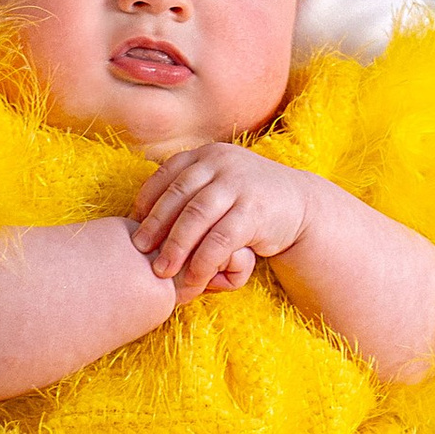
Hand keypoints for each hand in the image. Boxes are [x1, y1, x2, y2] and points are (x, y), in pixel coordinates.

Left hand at [131, 143, 309, 296]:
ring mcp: (238, 185)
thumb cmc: (248, 199)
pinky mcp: (254, 211)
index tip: (134, 226)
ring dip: (175, 246)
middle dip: (155, 225)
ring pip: (196, 216)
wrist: (300, 204)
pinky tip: (194, 277)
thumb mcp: (219, 182)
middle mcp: (220, 164)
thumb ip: (189, 188)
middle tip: (139, 250)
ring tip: (162, 270)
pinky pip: (221, 239)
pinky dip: (203, 261)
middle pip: (177, 196)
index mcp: (206, 155)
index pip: (166, 175)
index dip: (147, 201)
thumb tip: (140, 212)